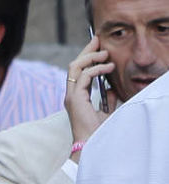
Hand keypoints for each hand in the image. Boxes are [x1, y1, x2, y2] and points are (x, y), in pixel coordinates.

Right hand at [64, 35, 118, 152]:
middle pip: (74, 65)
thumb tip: (111, 87)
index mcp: (76, 96)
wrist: (91, 144)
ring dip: (90, 58)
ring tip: (105, 54)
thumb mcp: (106, 110)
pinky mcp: (75, 99)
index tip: (98, 46)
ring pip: (75, 68)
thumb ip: (108, 98)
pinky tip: (108, 68)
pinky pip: (83, 77)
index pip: (78, 71)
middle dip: (87, 51)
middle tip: (98, 39)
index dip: (87, 56)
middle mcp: (71, 94)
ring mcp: (71, 96)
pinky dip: (96, 70)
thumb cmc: (97, 131)